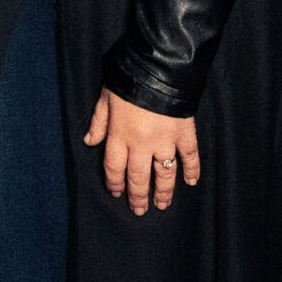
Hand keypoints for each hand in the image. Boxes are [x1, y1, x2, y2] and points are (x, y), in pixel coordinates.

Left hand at [84, 88, 199, 214]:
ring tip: (162, 205)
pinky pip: (190, 157)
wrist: (158, 70)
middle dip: (138, 196)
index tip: (116, 194)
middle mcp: (141, 144)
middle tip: (139, 210)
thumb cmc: (128, 81)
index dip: (114, 183)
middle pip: (138, 177)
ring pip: (164, 173)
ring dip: (163, 191)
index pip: (114, 168)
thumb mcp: (105, 98)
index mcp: (119, 135)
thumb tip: (89, 141)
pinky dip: (192, 170)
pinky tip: (191, 183)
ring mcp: (165, 141)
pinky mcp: (184, 134)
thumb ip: (98, 122)